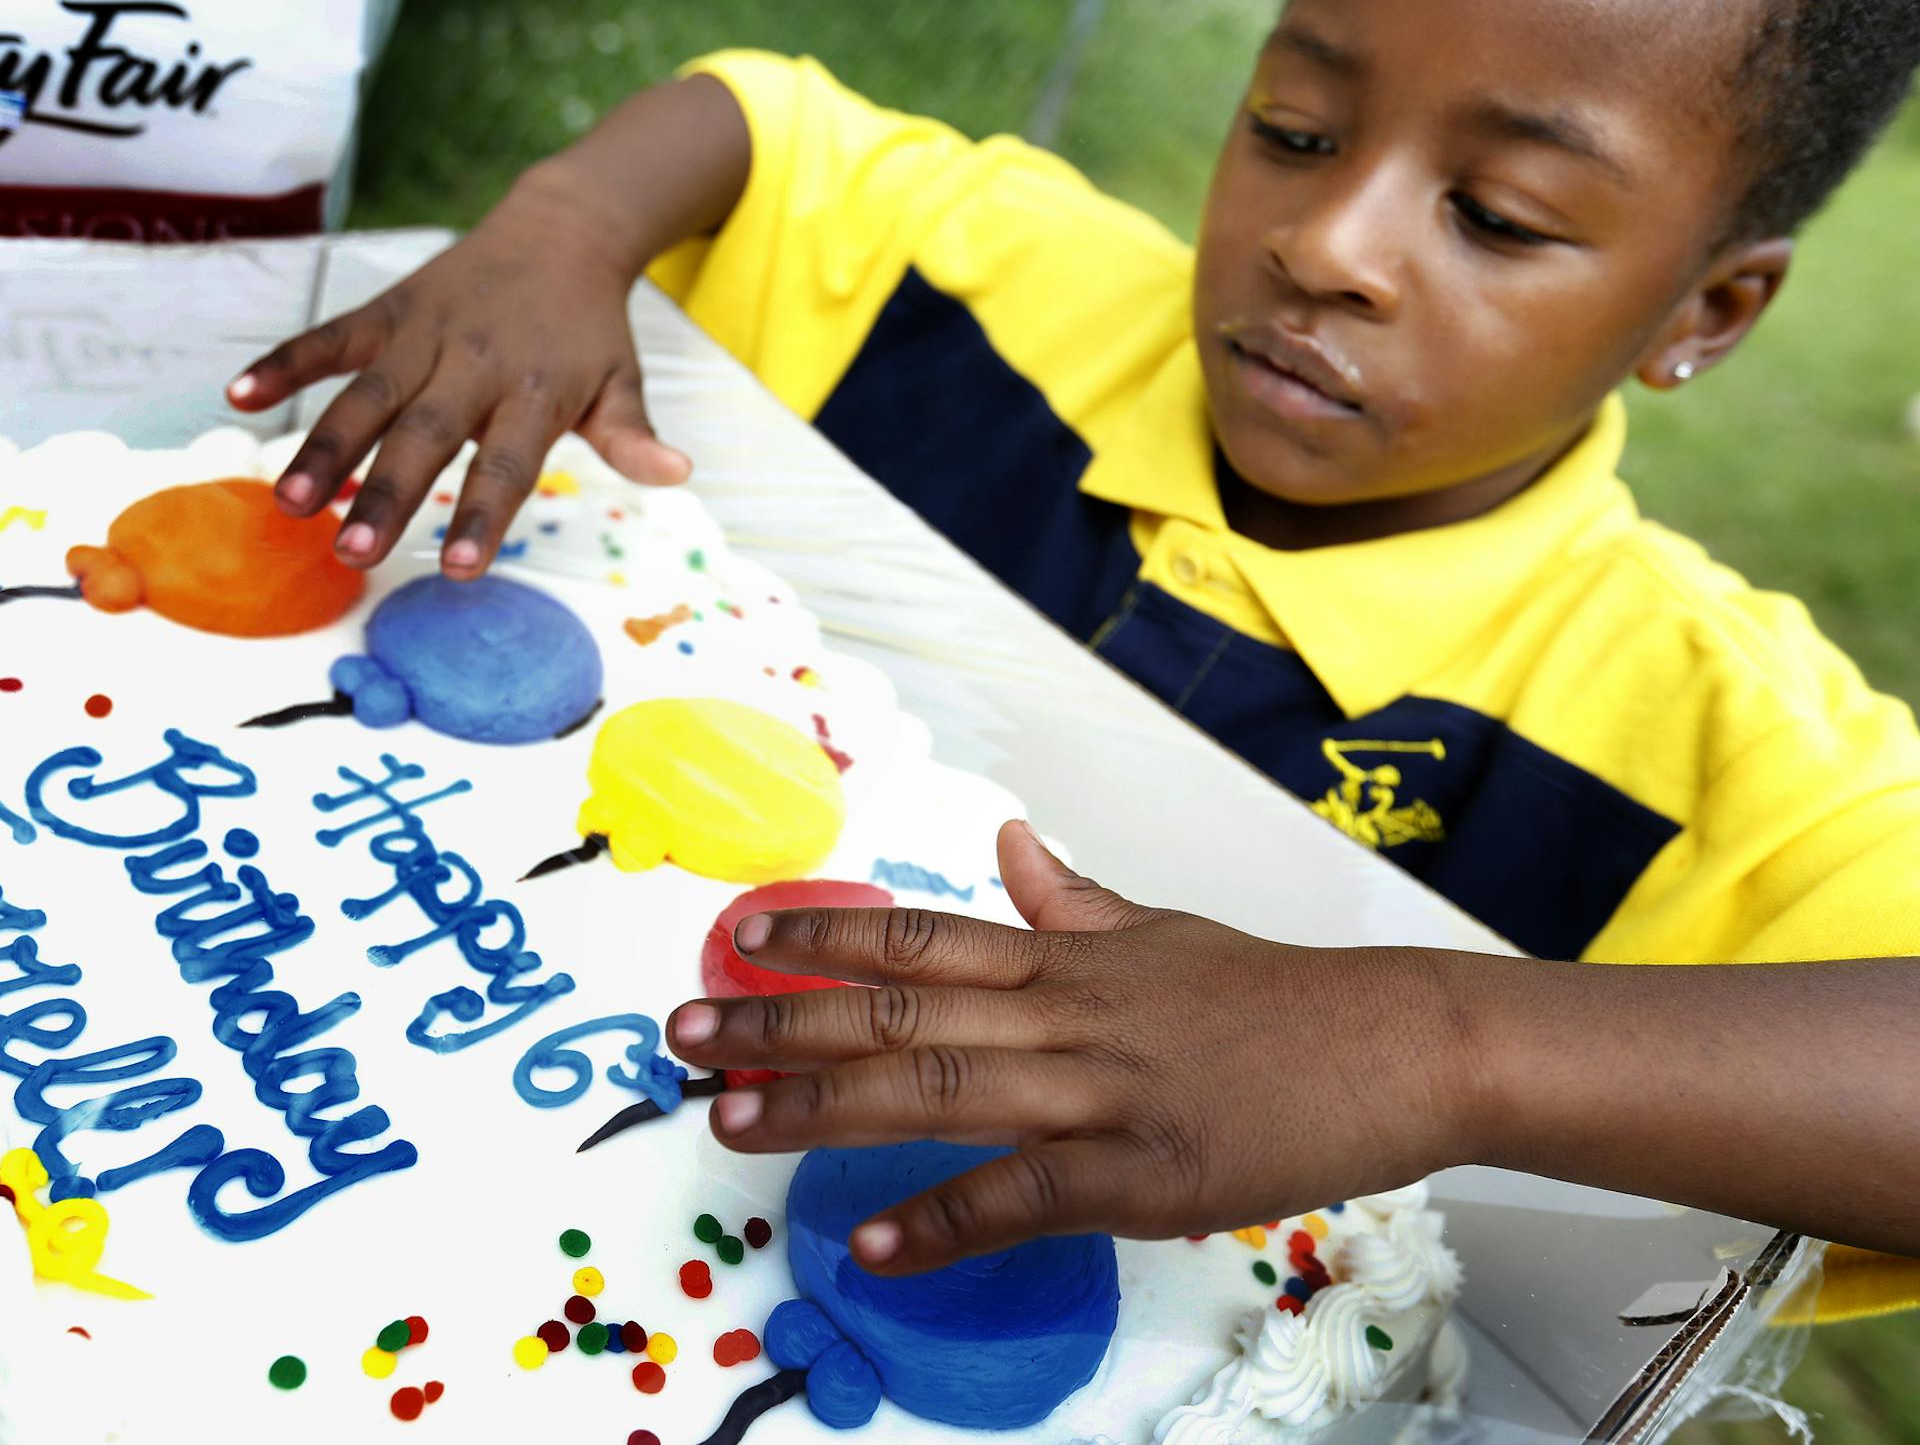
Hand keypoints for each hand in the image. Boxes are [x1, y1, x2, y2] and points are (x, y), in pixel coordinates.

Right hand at [226, 175, 690, 578]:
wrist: (563, 229)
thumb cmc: (589, 328)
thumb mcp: (621, 381)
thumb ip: (633, 435)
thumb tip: (677, 474)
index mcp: (532, 392)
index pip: (506, 464)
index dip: (485, 515)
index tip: (461, 569)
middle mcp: (473, 363)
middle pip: (424, 436)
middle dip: (387, 493)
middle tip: (350, 551)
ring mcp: (424, 334)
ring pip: (366, 395)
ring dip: (327, 447)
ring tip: (290, 502)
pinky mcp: (387, 310)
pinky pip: (329, 337)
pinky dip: (283, 362)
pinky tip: (237, 395)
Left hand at [666, 821, 1473, 1274]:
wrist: (1401, 1044)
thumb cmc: (1278, 999)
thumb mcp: (1163, 932)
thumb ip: (1073, 899)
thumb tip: (1010, 840)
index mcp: (1067, 958)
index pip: (919, 934)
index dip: (821, 933)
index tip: (736, 935)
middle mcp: (1067, 1014)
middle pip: (898, 1009)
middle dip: (780, 1023)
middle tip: (682, 1035)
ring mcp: (1102, 1093)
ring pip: (938, 1090)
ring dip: (824, 1108)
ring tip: (731, 1125)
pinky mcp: (1146, 1174)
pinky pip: (1024, 1195)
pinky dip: (942, 1221)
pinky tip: (871, 1242)